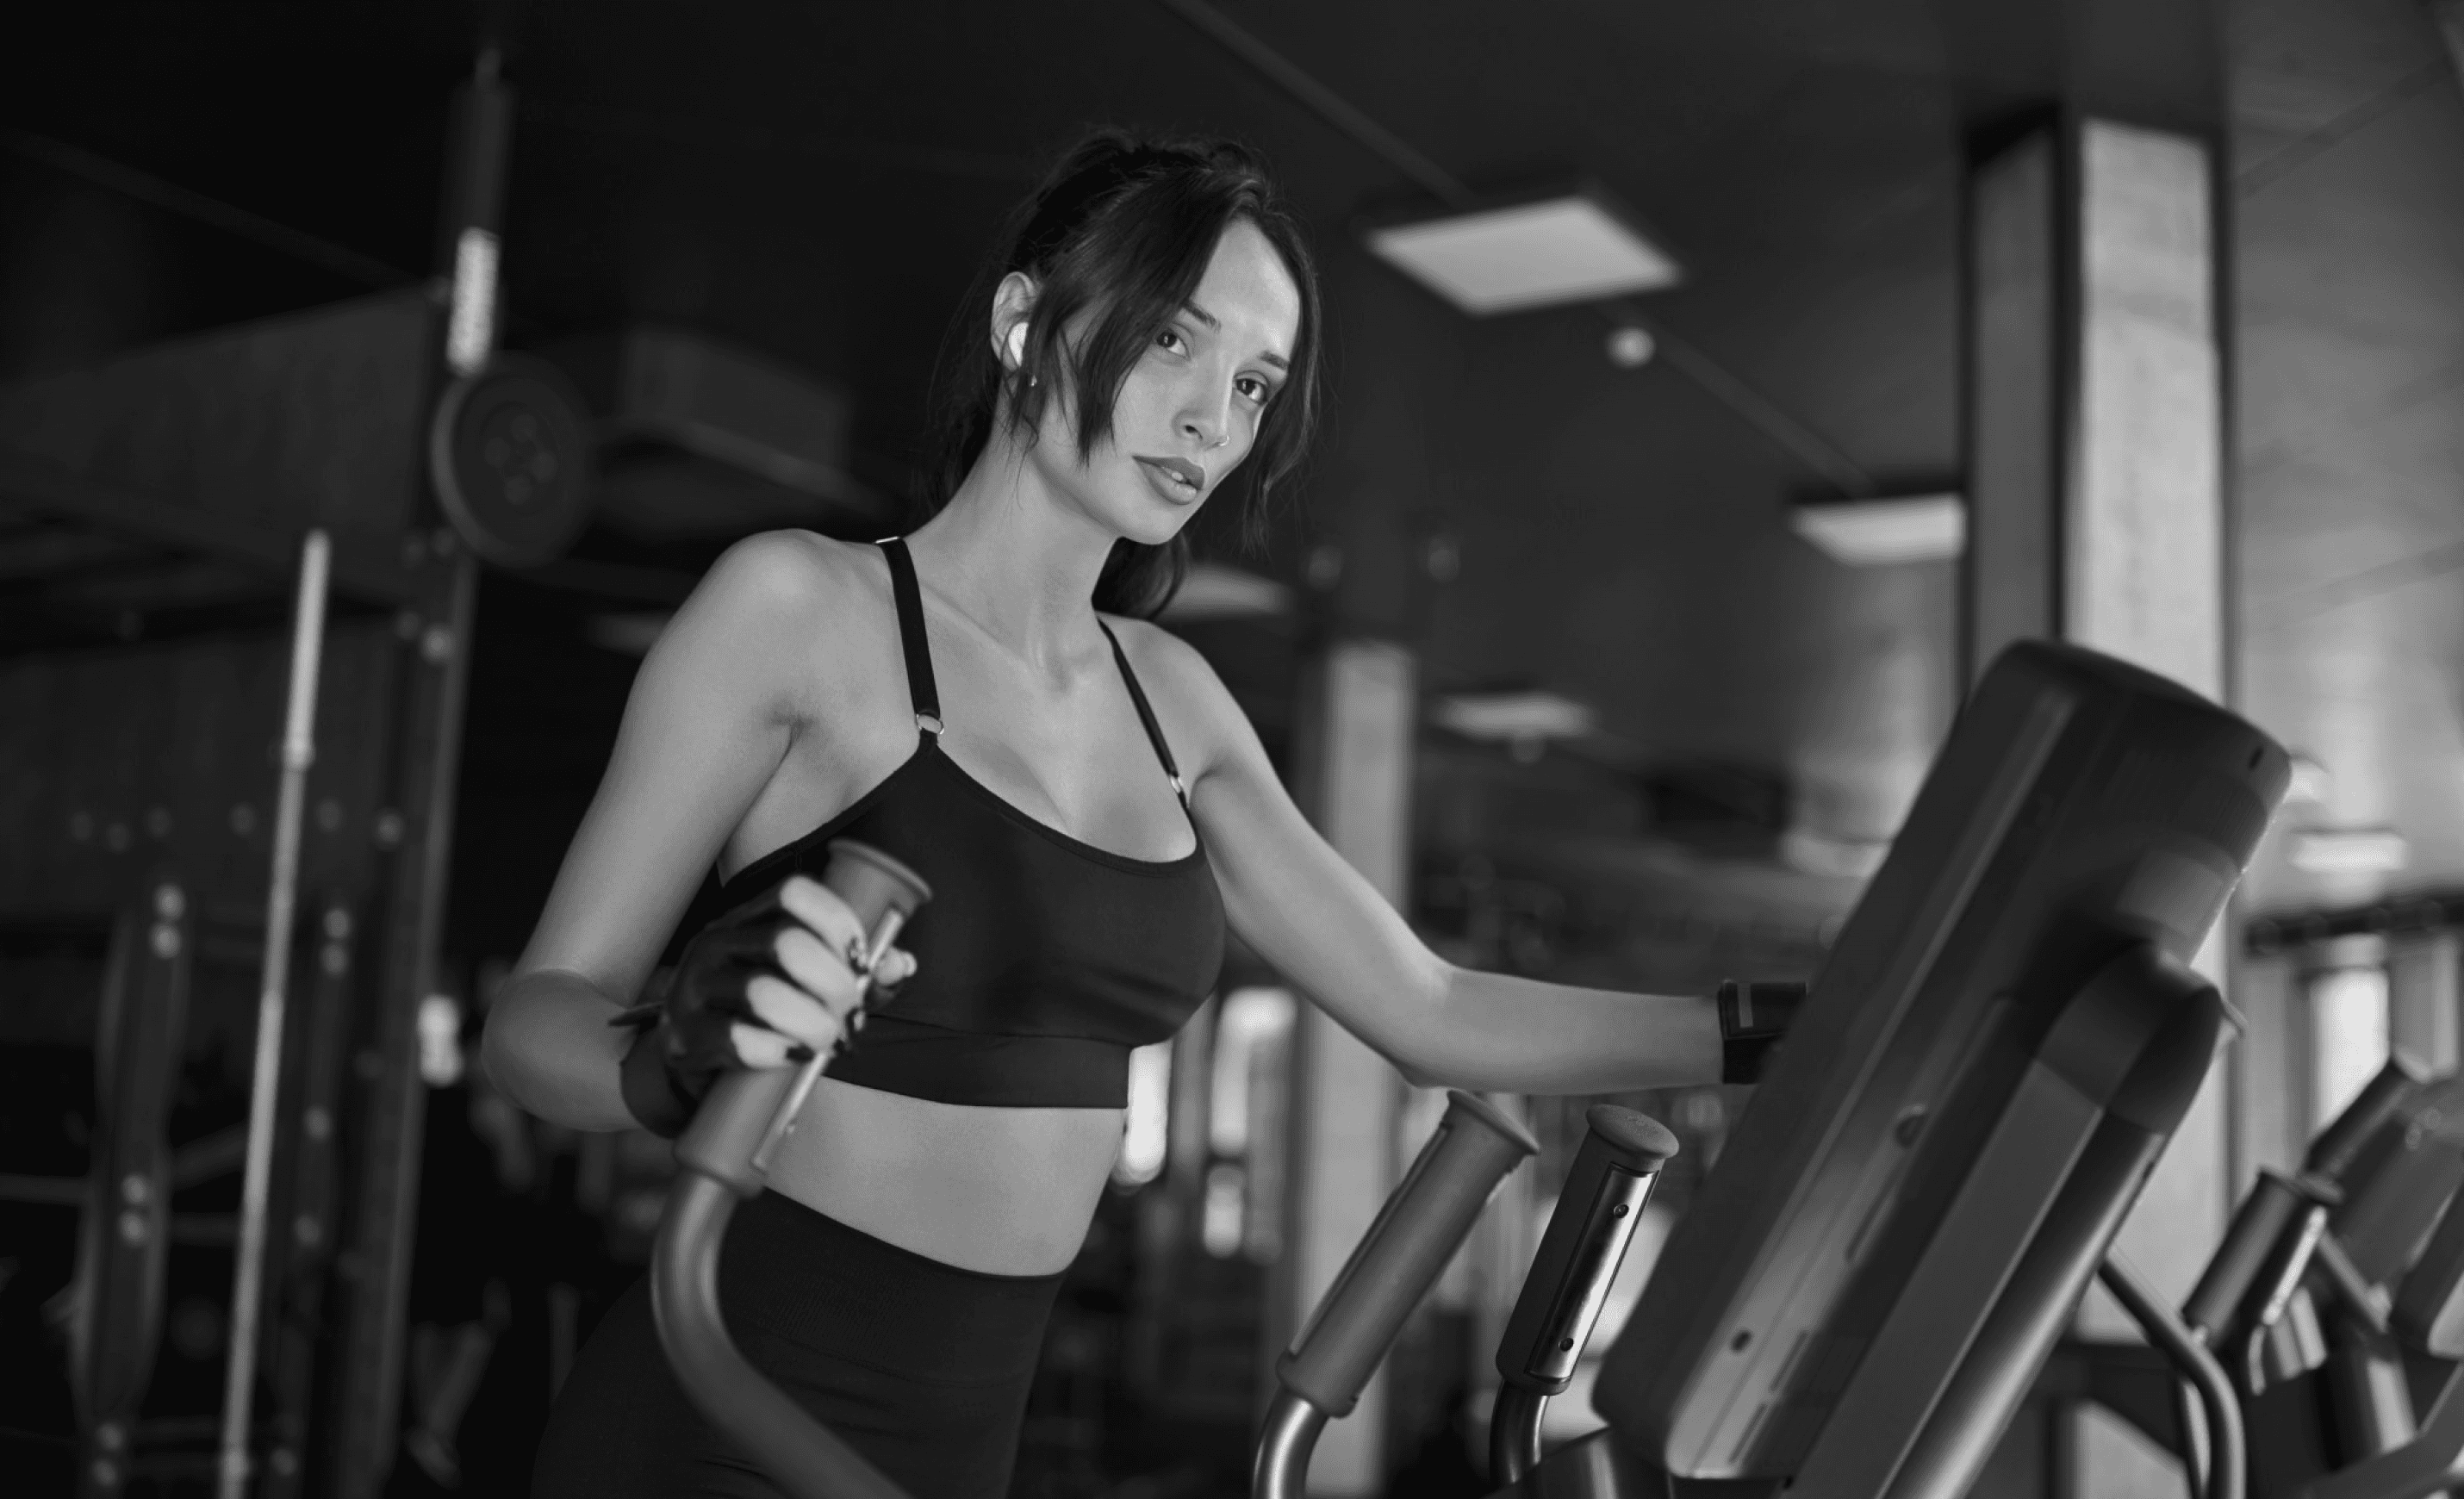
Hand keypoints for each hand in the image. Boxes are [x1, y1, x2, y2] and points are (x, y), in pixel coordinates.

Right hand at [636, 874, 918, 1106]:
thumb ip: (854, 970)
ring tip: (828, 1039)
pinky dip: (781, 1052)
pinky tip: (794, 1055)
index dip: (839, 922)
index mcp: (747, 917)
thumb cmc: (761, 1012)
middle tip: (851, 1014)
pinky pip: (740, 1040)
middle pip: (787, 943)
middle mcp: (714, 942)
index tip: (860, 960)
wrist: (693, 1057)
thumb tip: (899, 965)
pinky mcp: (686, 1036)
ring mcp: (694, 988)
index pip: (794, 892)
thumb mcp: (804, 981)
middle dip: (836, 984)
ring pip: (764, 994)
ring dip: (815, 1023)